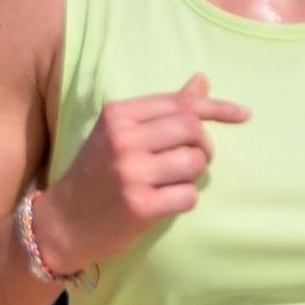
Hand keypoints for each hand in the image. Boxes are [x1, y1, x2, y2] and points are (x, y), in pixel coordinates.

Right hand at [34, 73, 250, 272]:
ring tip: (174, 181)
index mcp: (118, 115)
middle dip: (205, 146)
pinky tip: (165, 202)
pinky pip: (189, 195)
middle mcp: (123, 140)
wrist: (60, 223)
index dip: (219, 108)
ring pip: (195, 162)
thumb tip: (202, 81)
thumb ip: (162, 110)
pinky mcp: (140, 207)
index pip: (182, 103)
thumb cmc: (97, 175)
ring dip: (195, 174)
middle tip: (195, 159)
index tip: (244, 115)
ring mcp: (131, 173)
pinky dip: (185, 199)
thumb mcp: (120, 133)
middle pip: (194, 129)